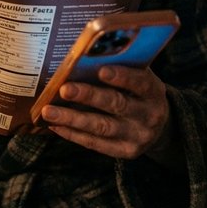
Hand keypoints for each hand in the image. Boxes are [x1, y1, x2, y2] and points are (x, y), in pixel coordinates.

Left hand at [38, 65, 177, 163]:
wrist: (158, 127)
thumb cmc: (137, 93)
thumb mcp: (138, 77)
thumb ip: (119, 66)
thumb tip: (82, 56)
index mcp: (153, 91)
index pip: (139, 82)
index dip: (121, 76)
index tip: (101, 70)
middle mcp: (148, 115)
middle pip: (116, 104)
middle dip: (88, 96)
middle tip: (64, 89)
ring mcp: (137, 136)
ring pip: (102, 127)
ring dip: (72, 118)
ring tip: (48, 111)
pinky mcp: (125, 151)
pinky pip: (95, 143)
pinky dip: (73, 134)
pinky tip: (55, 125)